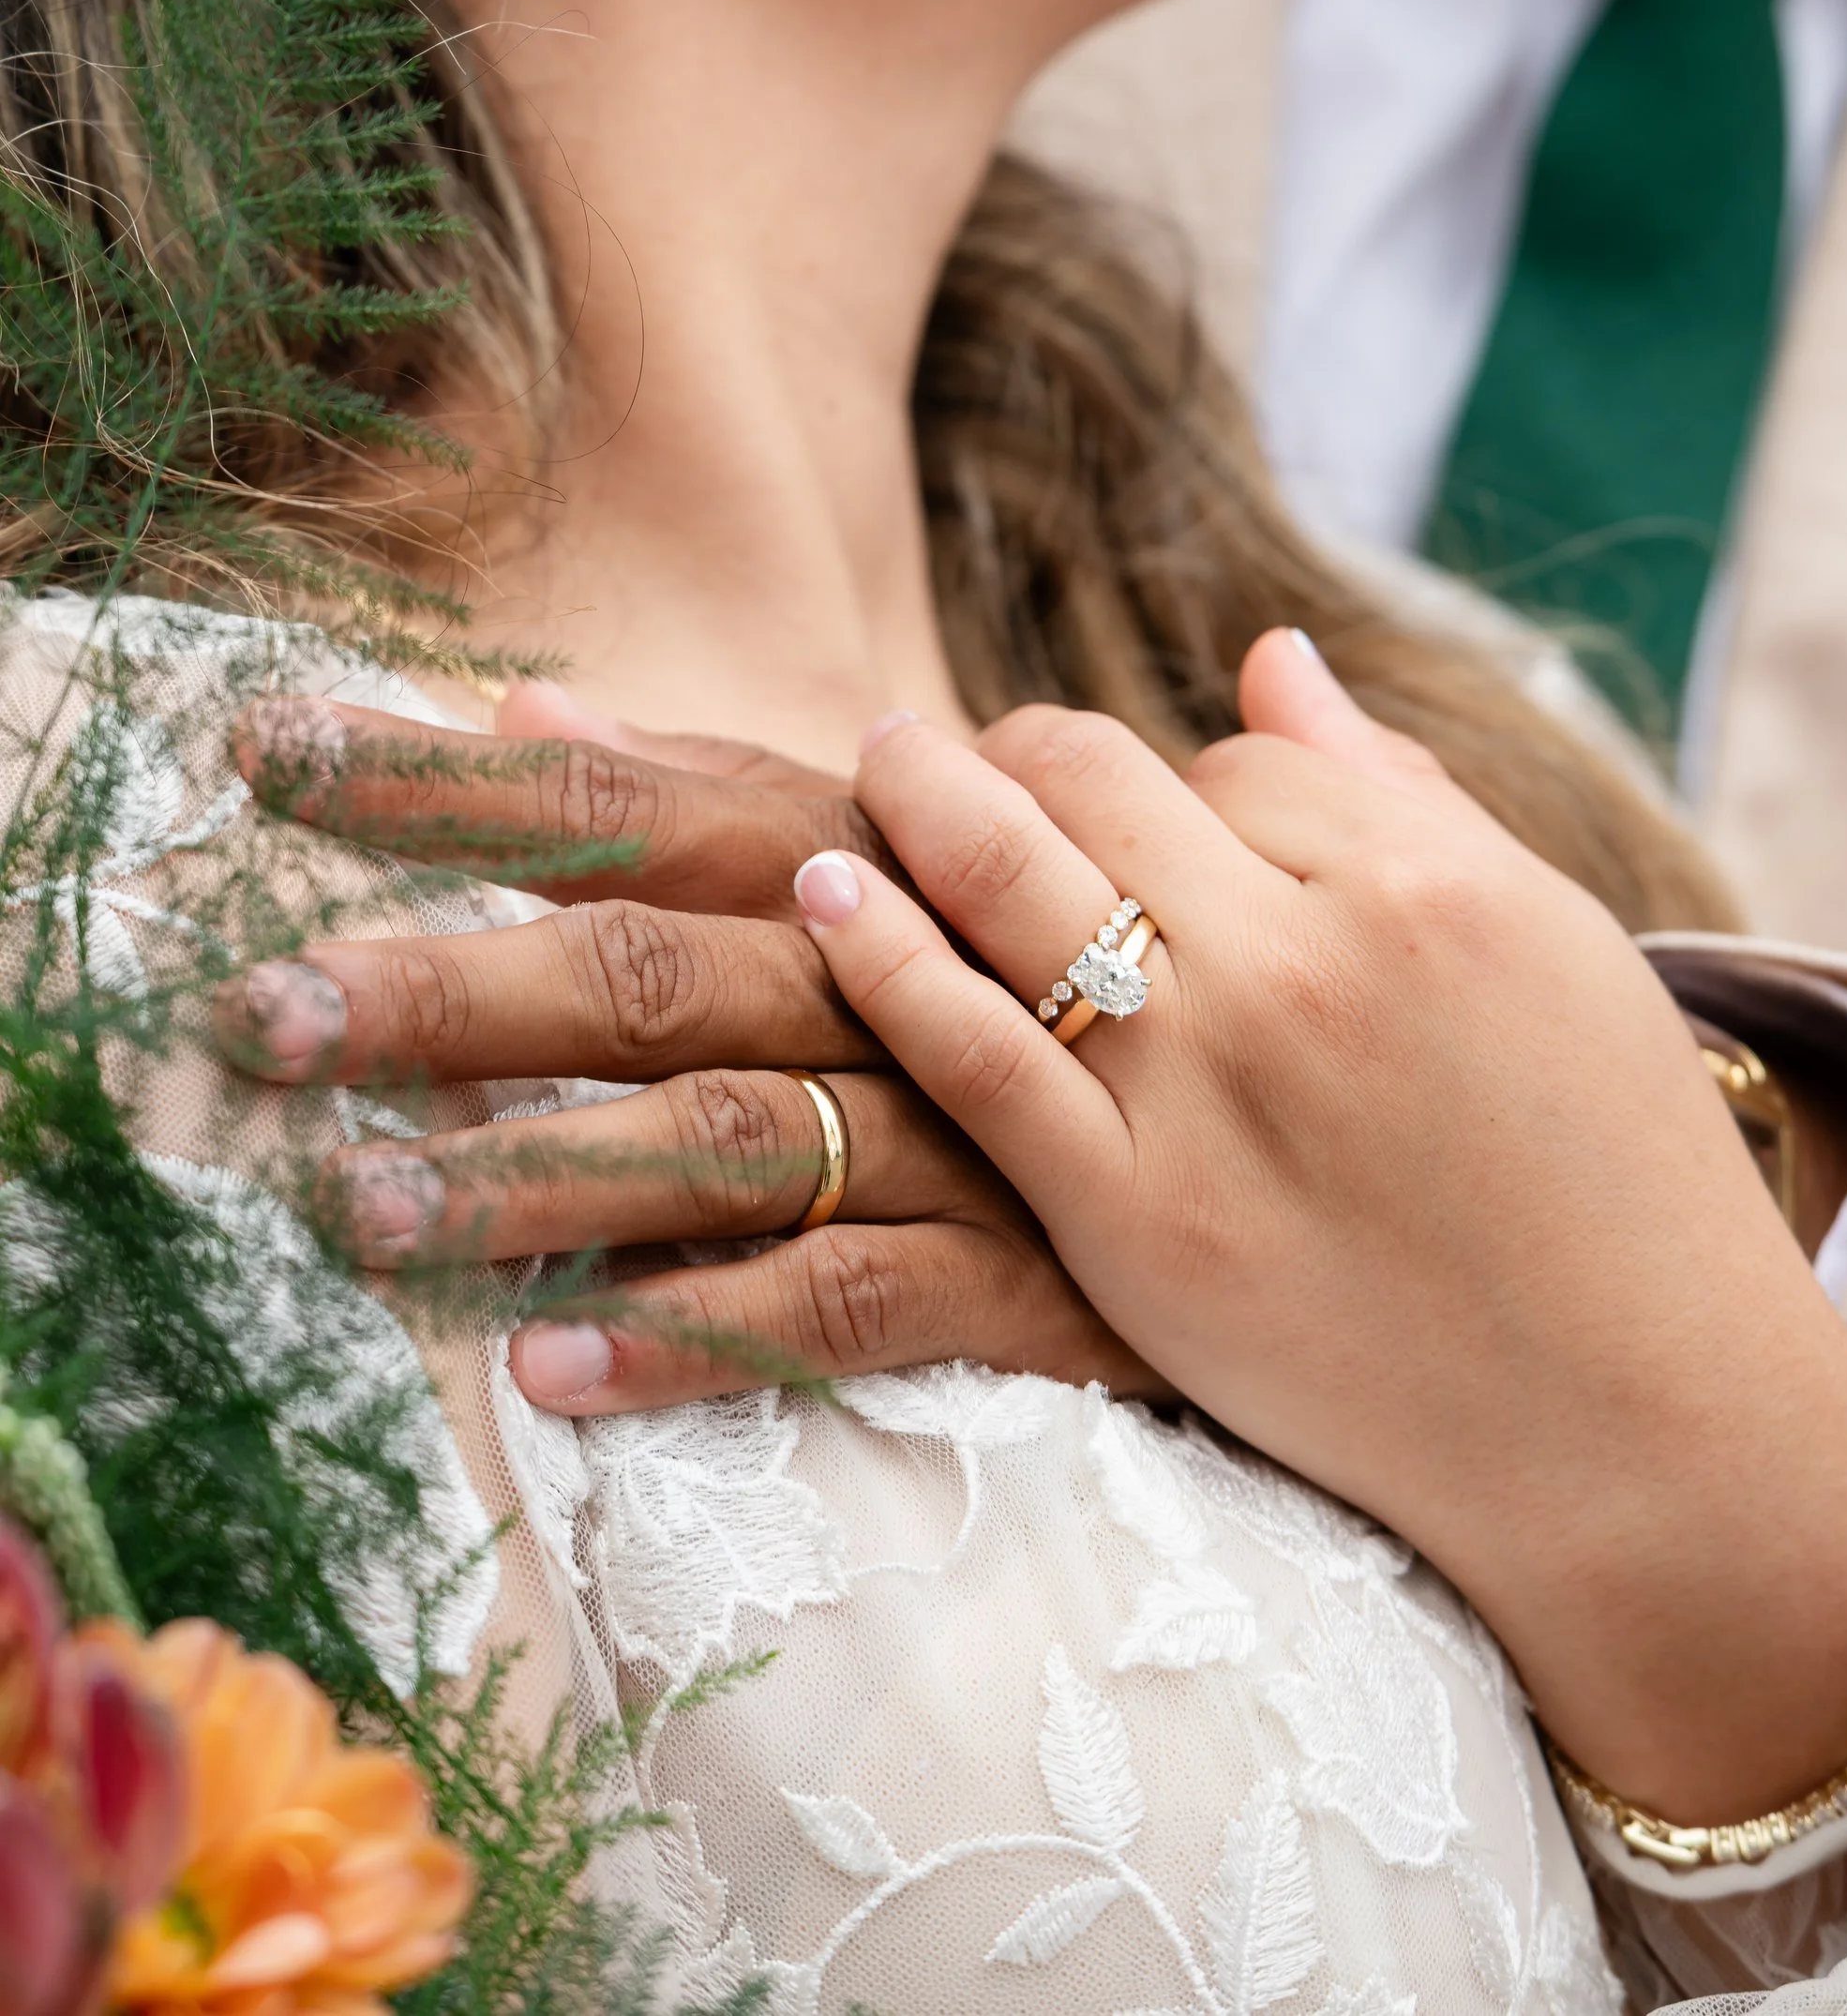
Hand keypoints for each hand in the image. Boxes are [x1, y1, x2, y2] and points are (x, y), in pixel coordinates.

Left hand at [212, 691, 1156, 1405]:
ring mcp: (968, 1119)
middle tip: (267, 1015)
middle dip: (450, 986)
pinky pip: (850, 1303)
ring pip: (729, 1137)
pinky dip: (704, 1327)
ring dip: (538, 1170)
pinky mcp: (1032, 1268)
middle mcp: (904, 965)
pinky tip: (560, 1361)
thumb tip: (531, 697)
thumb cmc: (1095, 945)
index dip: (450, 778)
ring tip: (367, 1207)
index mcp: (865, 849)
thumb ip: (724, 778)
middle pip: (650, 966)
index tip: (270, 755)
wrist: (1367, 1092)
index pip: (625, 798)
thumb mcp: (922, 833)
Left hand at [803, 634, 1846, 1828]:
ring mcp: (1209, 1094)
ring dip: (922, 799)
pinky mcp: (1135, 1223)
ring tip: (879, 759)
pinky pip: (973, 1057)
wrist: (1642, 1433)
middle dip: (1022, 750)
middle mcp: (1306, 964)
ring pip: (1013, 884)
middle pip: (1102, 788)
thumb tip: (1266, 655)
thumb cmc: (1617, 1178)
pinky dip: (883, 960)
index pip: (1236, 760)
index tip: (1161, 823)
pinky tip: (830, 893)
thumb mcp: (1550, 943)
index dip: (1186, 780)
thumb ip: (1401, 794)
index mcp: (1424, 881)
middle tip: (956, 743)